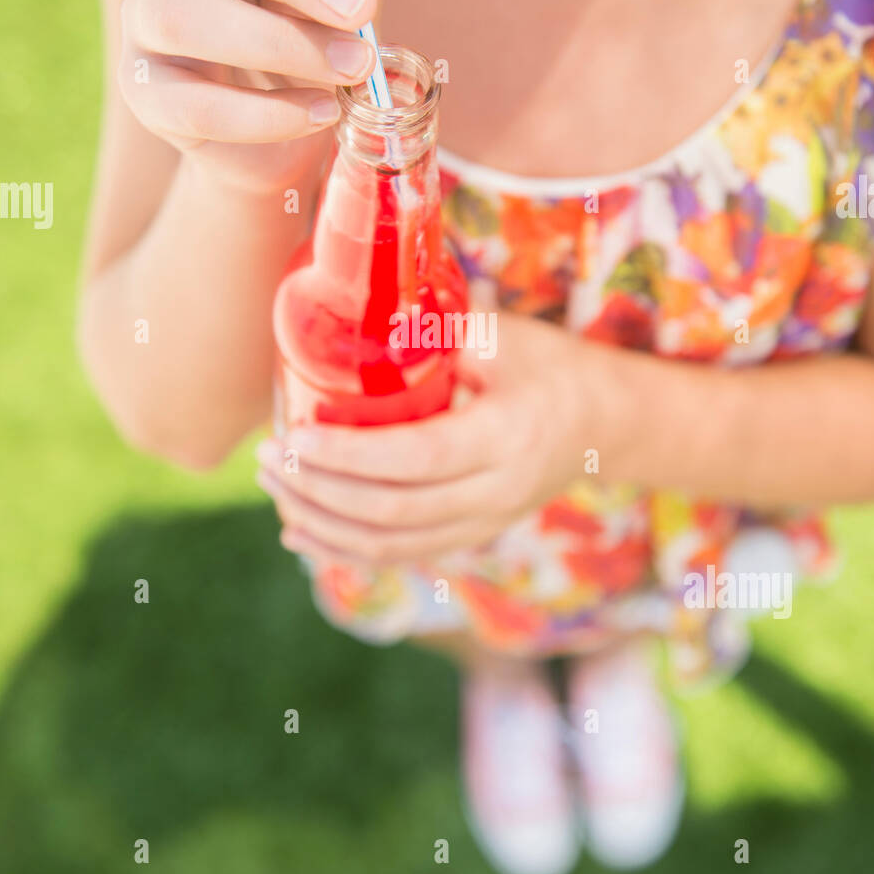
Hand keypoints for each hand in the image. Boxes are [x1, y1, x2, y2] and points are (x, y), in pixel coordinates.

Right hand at [118, 0, 397, 191]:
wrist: (258, 134)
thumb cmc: (297, 41)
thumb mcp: (333, 3)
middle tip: (359, 5)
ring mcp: (142, 17)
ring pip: (184, 16)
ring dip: (278, 42)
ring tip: (352, 66)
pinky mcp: (144, 92)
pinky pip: (194, 102)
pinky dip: (265, 113)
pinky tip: (322, 112)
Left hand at [256, 313, 592, 566]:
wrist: (604, 423)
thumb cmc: (548, 365)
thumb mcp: (503, 335)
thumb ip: (437, 332)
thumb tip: (354, 317)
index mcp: (508, 436)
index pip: (415, 459)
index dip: (348, 455)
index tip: (294, 435)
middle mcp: (497, 493)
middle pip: (392, 511)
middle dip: (319, 490)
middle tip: (269, 458)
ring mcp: (485, 524)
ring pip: (389, 545)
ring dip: (322, 523)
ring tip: (274, 487)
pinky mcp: (470, 537)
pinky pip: (400, 557)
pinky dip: (342, 549)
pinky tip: (300, 532)